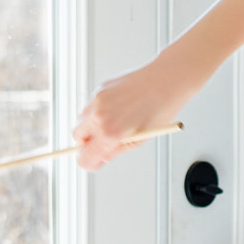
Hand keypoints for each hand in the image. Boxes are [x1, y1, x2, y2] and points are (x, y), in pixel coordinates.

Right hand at [72, 58, 186, 171]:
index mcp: (110, 133)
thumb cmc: (159, 110)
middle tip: (104, 143)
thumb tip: (100, 158)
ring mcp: (97, 100)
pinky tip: (117, 110)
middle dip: (87, 143)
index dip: (90, 162)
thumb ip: (116, 150)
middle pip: (77, 138)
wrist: (166, 81)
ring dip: (91, 127)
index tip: (96, 162)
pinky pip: (90, 106)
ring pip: (81, 120)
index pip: (84, 158)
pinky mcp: (100, 89)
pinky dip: (97, 112)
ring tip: (114, 125)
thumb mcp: (140, 140)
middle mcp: (99, 116)